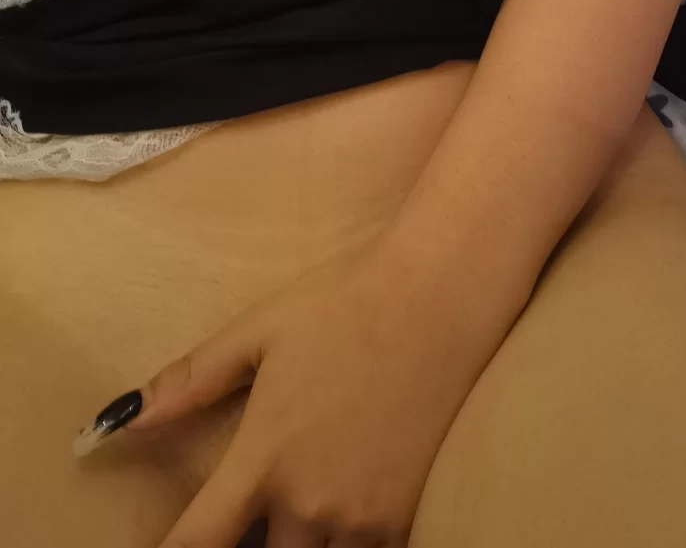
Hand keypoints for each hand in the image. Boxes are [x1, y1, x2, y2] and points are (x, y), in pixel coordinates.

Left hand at [79, 239, 492, 547]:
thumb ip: (188, 384)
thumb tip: (113, 422)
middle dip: (246, 546)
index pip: (197, 545)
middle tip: (247, 514)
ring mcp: (363, 518)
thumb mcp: (258, 333)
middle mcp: (310, 504)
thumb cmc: (344, 304)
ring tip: (291, 513)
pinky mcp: (407, 516)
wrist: (439, 297)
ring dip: (295, 547)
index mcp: (263, 459)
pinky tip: (338, 516)